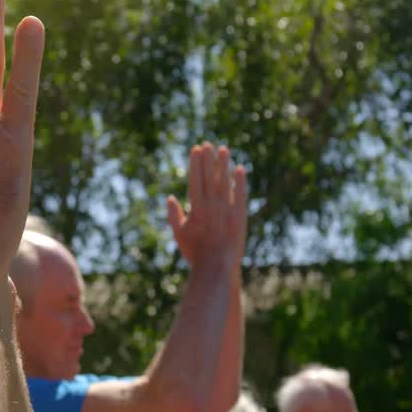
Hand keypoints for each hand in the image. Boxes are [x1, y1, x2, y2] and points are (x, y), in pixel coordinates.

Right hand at [166, 144, 248, 270]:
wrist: (217, 267)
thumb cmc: (195, 253)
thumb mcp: (179, 234)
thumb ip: (174, 215)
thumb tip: (170, 198)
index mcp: (196, 208)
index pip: (195, 179)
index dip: (195, 163)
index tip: (196, 149)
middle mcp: (212, 206)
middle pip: (210, 176)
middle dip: (208, 159)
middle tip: (208, 144)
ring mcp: (227, 210)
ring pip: (226, 181)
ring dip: (224, 164)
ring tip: (224, 149)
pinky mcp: (240, 216)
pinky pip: (242, 194)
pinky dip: (241, 181)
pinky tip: (240, 169)